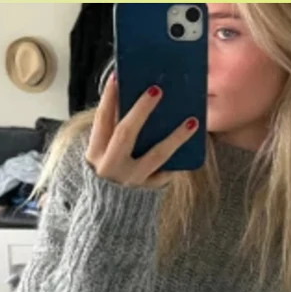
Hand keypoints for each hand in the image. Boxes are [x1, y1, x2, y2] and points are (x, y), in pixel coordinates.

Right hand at [85, 72, 198, 189]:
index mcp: (95, 152)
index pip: (102, 120)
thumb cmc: (106, 173)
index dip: (109, 98)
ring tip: (192, 121)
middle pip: (126, 133)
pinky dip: (178, 161)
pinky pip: (166, 173)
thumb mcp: (101, 153)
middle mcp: (111, 166)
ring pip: (156, 155)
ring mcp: (131, 179)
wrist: (106, 214)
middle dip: (141, 110)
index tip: (118, 77)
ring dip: (175, 137)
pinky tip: (194, 147)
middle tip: (157, 90)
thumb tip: (129, 99)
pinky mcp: (147, 191)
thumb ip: (112, 131)